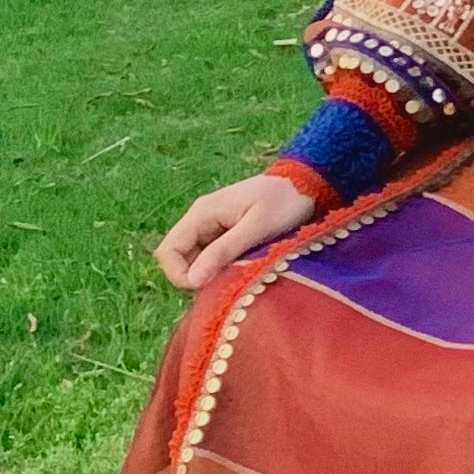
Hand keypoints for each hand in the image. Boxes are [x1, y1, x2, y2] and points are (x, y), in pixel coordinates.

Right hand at [156, 172, 316, 291]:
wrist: (306, 184)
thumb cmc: (284, 202)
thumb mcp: (255, 228)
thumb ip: (223, 252)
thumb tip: (192, 281)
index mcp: (202, 213)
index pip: (167, 251)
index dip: (179, 275)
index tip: (204, 289)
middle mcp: (201, 219)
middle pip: (178, 258)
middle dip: (195, 278)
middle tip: (225, 286)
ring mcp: (212, 227)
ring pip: (195, 260)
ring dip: (210, 275)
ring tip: (238, 278)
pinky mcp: (226, 234)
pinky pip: (212, 257)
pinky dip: (222, 269)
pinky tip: (243, 271)